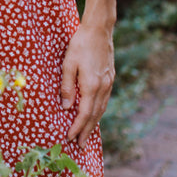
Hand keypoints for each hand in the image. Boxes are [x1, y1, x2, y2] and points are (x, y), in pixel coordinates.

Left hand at [60, 22, 114, 148]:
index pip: (84, 113)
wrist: (99, 30)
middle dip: (87, 132)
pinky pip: (104, 101)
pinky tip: (94, 115)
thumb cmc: (80, 44)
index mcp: (91, 85)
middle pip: (95, 115)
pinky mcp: (110, 78)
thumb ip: (67, 86)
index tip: (70, 138)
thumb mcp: (68, 64)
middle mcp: (103, 87)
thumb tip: (66, 107)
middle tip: (80, 146)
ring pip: (101, 109)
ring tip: (87, 135)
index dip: (77, 128)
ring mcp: (108, 83)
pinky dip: (98, 112)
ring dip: (93, 124)